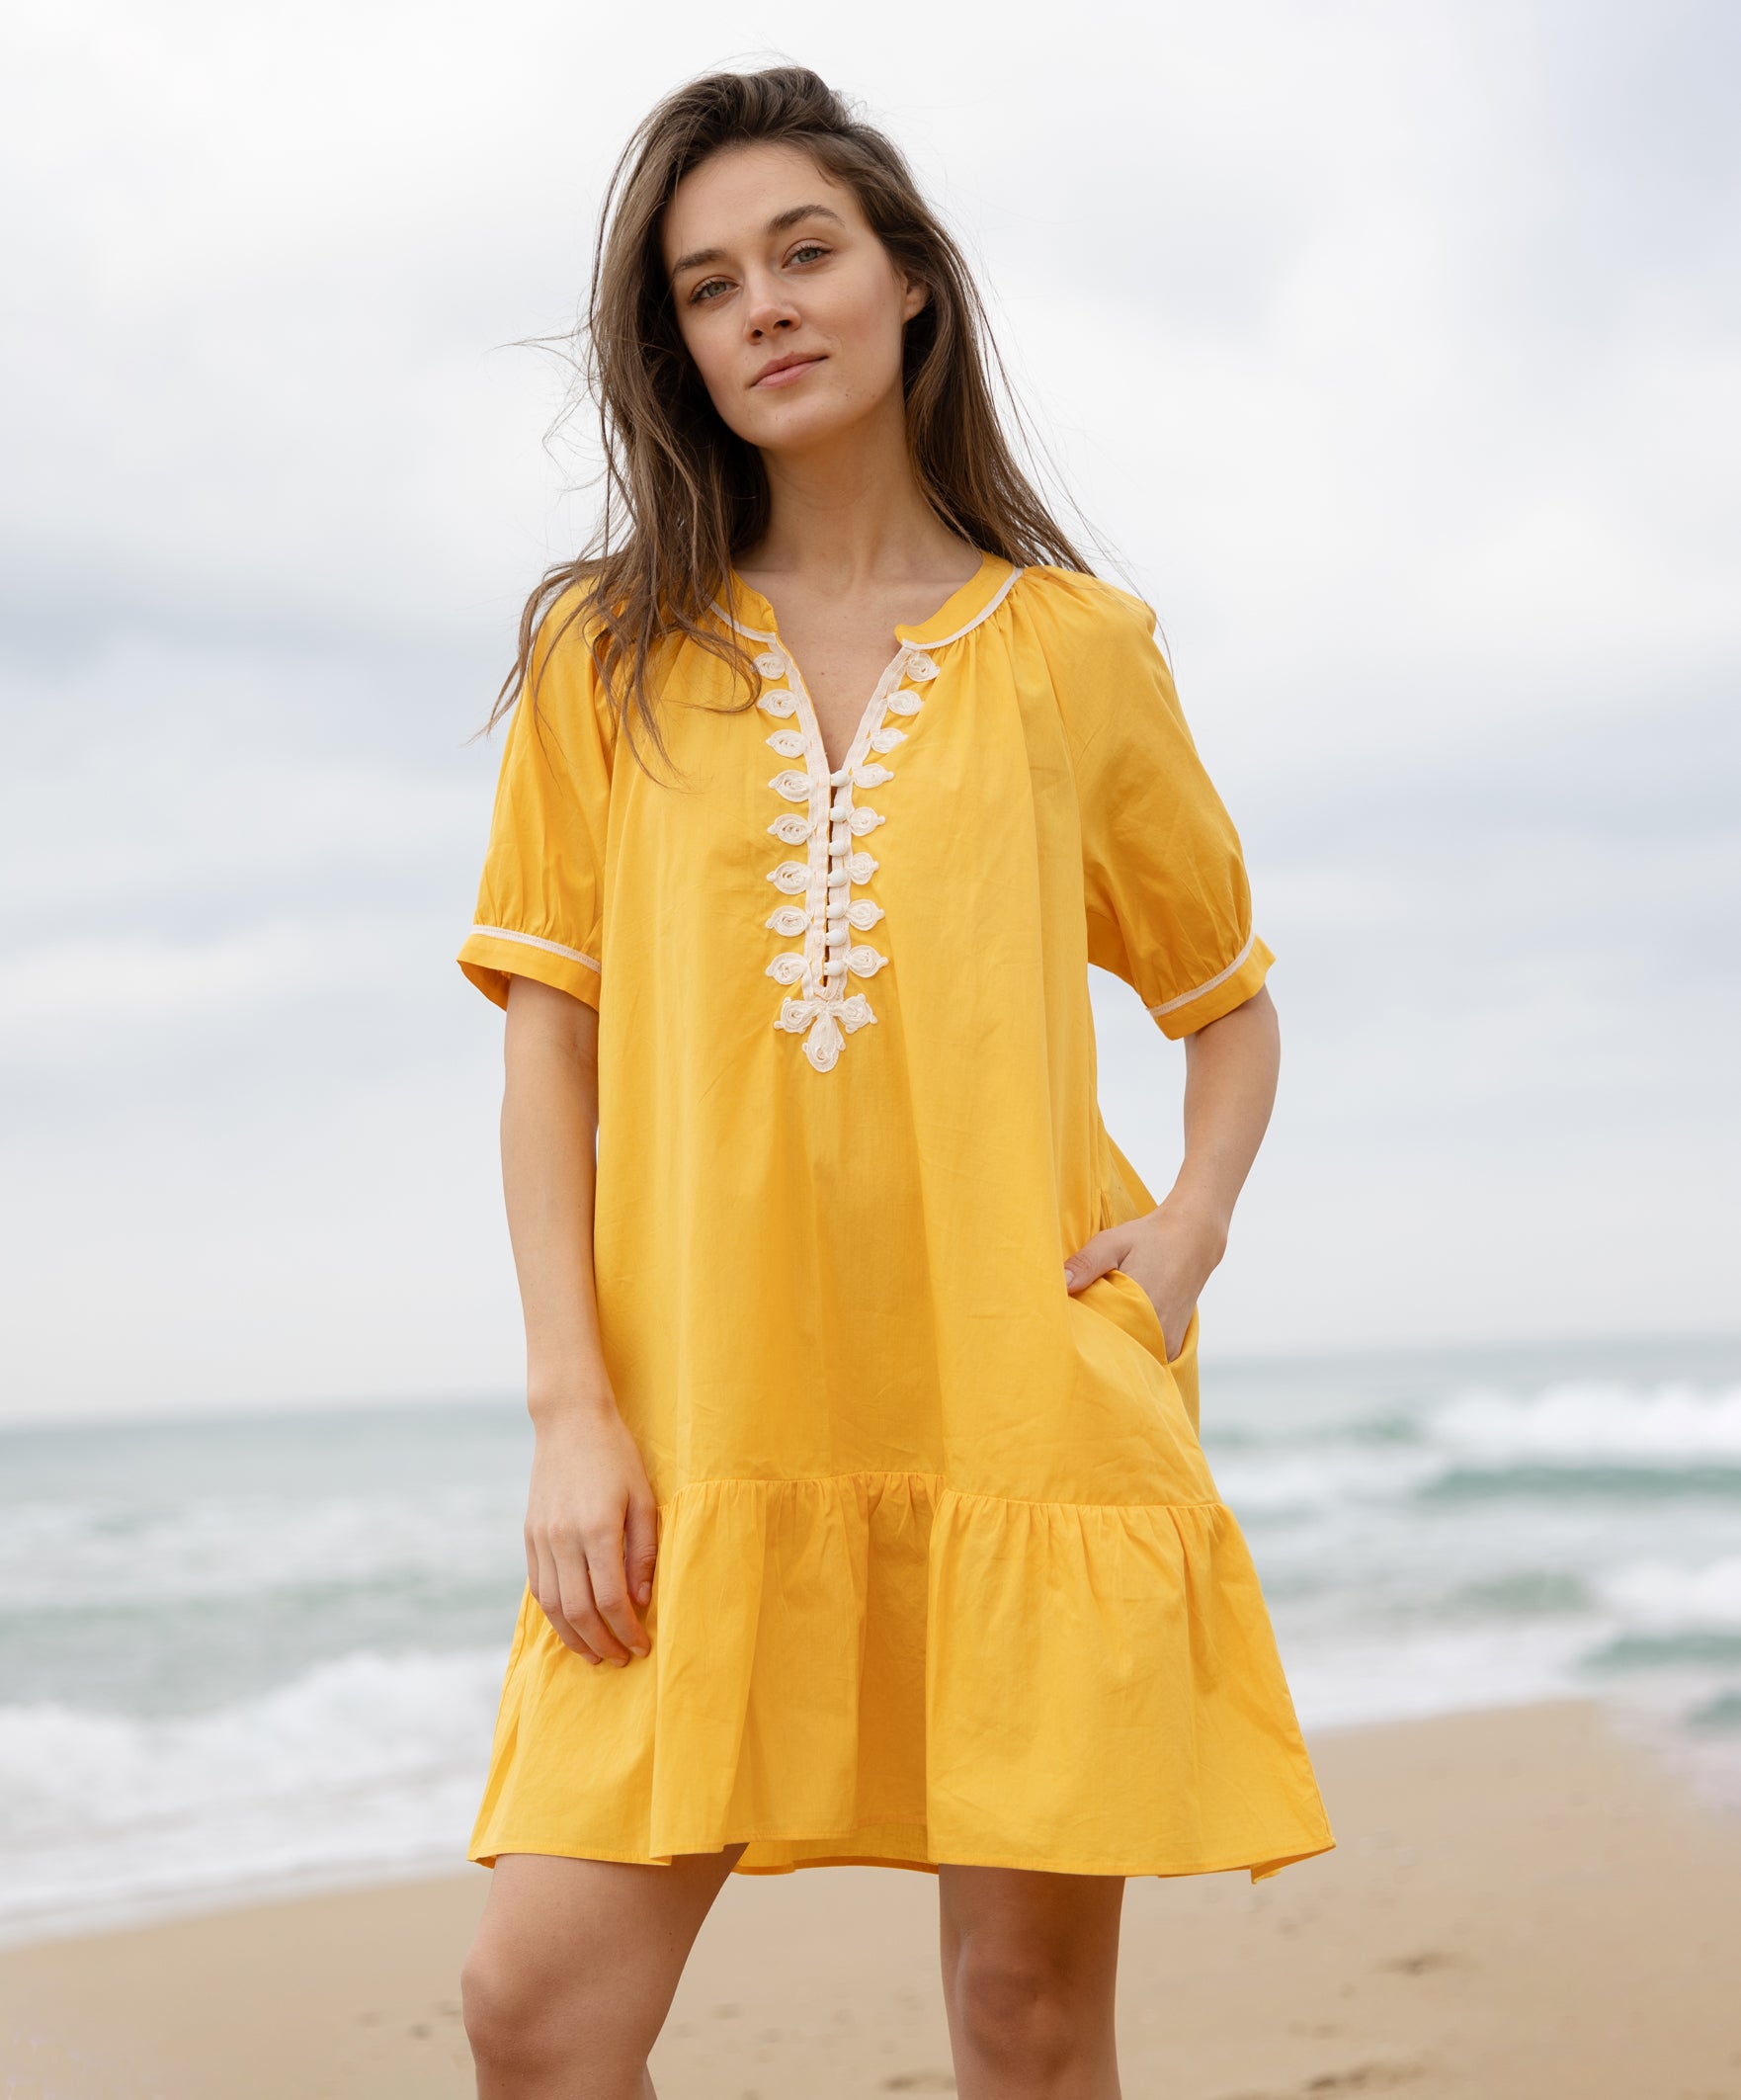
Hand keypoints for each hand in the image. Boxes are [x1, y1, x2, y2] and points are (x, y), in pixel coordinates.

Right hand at [524, 1399, 658, 1665]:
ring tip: (596, 1654)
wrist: (570, 1422)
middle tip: (622, 1659)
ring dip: (574, 1638)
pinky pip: (539, 1587)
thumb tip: (642, 1600)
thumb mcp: (643, 1498)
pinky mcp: (530, 1536)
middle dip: (602, 1643)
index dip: (626, 1630)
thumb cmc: (616, 1457)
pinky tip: (572, 1624)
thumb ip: (643, 1551)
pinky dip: (554, 1613)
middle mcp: (563, 1538)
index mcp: (597, 1529)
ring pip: (553, 1606)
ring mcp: (542, 1538)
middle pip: (579, 1612)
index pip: (610, 1599)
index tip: (642, 1646)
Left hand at [1062, 1198, 1227, 1360]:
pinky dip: (1131, 1344)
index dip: (1080, 1332)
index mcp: (1141, 1309)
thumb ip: (1086, 1263)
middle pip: (1114, 1352)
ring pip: (1130, 1356)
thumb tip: (1061, 1284)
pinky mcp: (1172, 1347)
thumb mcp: (1112, 1242)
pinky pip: (1144, 1354)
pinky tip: (1122, 1325)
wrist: (1193, 1239)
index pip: (1098, 1338)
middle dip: (1095, 1340)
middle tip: (1082, 1320)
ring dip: (1114, 1344)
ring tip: (1103, 1321)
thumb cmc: (1150, 1238)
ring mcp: (1167, 1344)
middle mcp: (1157, 1333)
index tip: (1067, 1323)